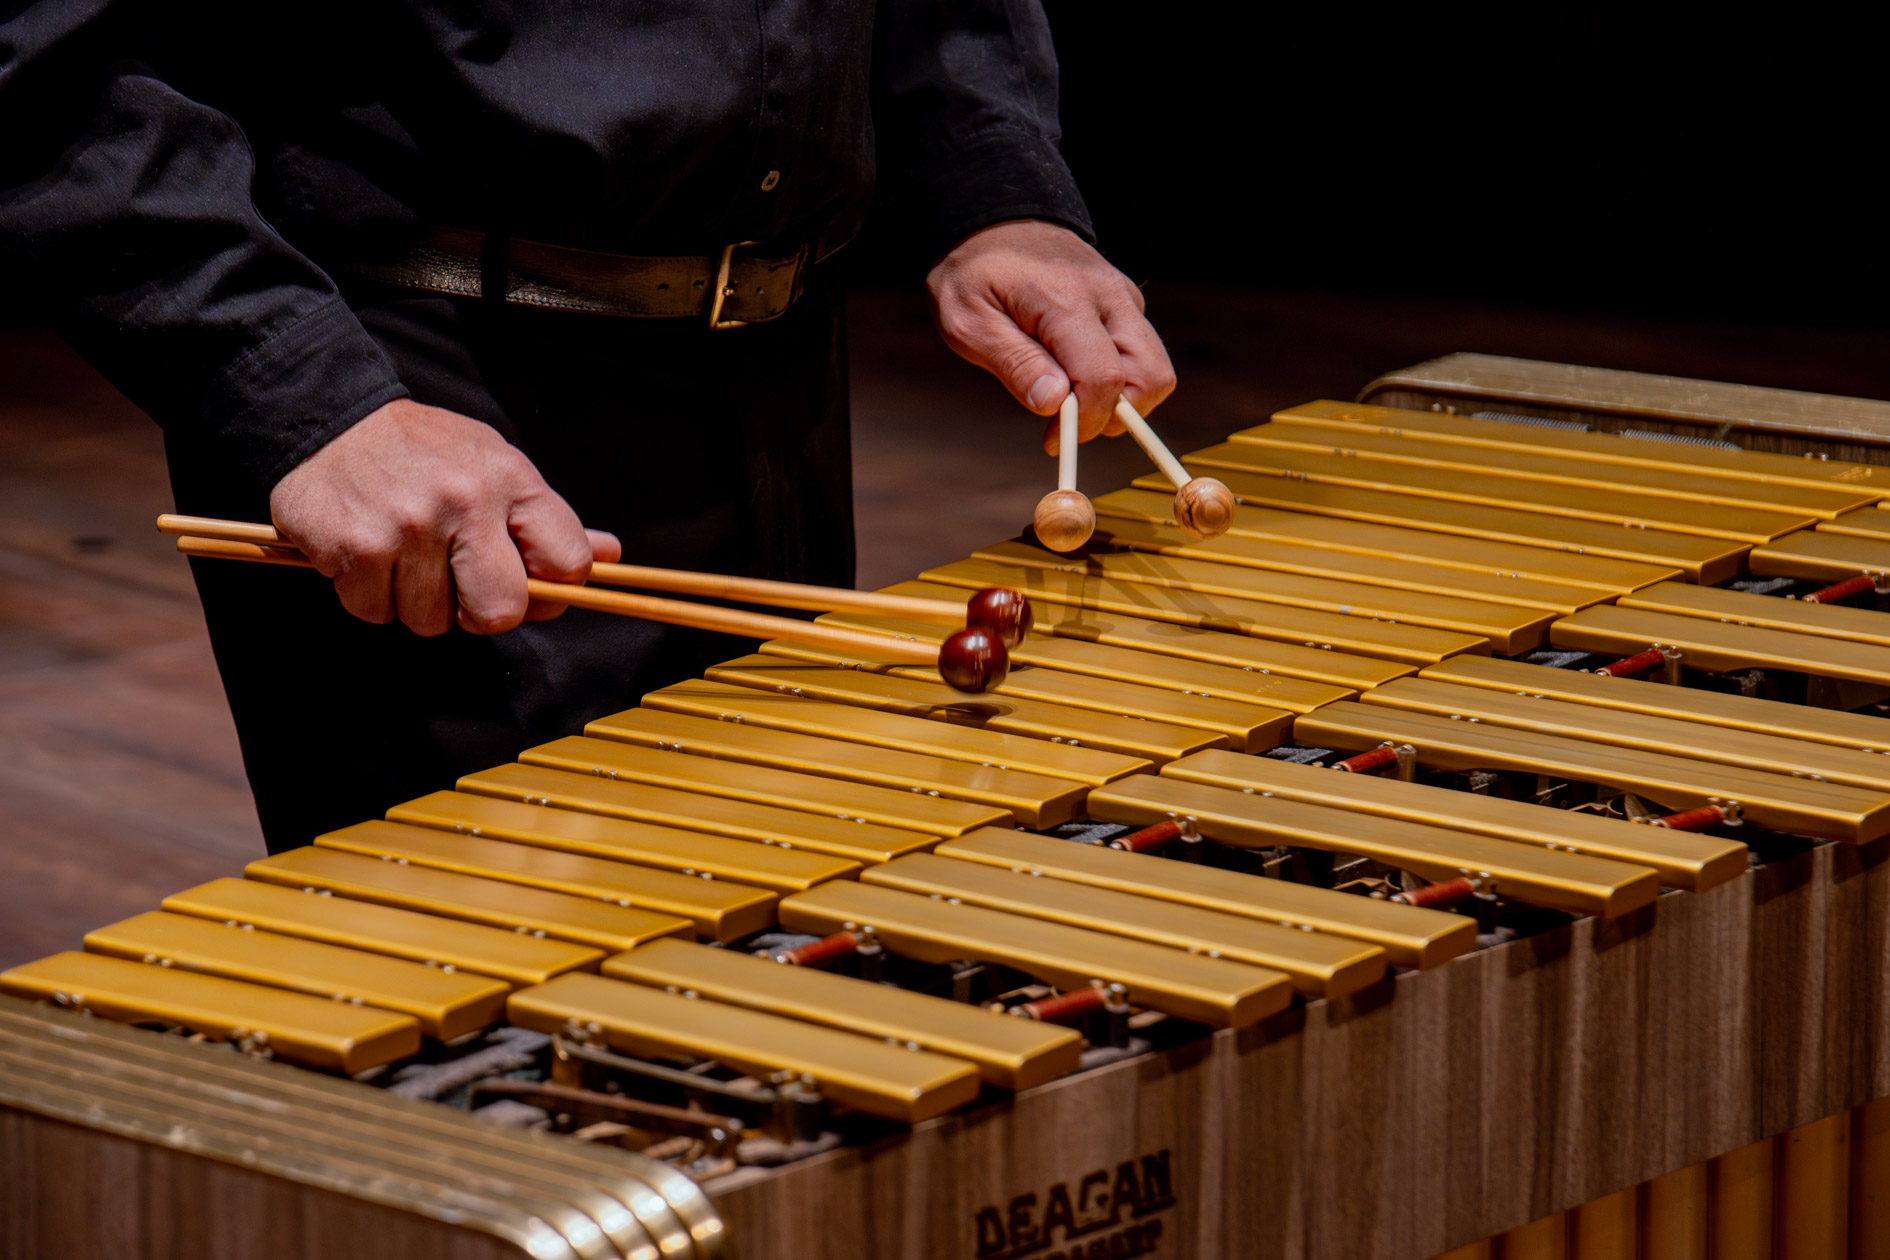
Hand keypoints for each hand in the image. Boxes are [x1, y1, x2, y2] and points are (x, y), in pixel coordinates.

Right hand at [269, 399, 619, 635]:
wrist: (330, 415)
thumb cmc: (426, 453)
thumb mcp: (495, 466)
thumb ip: (546, 520)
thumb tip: (611, 557)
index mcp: (511, 481)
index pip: (567, 563)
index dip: (550, 590)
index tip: (524, 582)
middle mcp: (465, 502)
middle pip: (501, 612)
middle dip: (479, 613)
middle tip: (457, 583)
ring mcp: (409, 527)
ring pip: (432, 621)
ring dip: (416, 602)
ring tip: (403, 554)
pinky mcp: (356, 549)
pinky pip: (376, 614)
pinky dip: (369, 597)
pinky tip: (368, 554)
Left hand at [926, 219, 1176, 453]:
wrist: (996, 218)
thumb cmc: (974, 273)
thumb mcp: (967, 321)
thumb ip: (1013, 362)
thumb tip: (1055, 404)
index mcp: (1067, 300)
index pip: (1103, 378)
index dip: (1085, 422)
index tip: (1052, 439)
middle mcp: (1109, 296)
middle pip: (1150, 376)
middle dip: (1117, 416)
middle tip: (1070, 423)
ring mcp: (1124, 298)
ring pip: (1154, 369)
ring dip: (1122, 400)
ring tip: (1071, 398)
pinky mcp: (1127, 303)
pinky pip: (1141, 354)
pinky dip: (1118, 378)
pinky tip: (1074, 371)